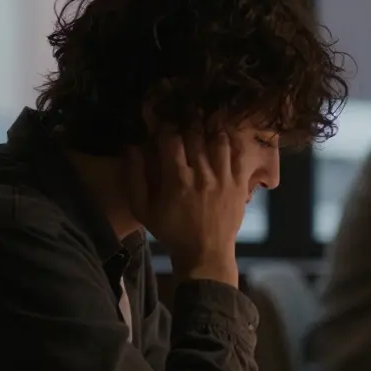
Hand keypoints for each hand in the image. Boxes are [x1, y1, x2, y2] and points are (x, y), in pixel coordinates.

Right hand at [126, 132, 245, 284]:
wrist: (205, 254)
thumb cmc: (171, 232)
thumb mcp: (143, 210)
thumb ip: (134, 178)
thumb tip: (131, 147)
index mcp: (177, 180)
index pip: (171, 139)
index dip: (165, 127)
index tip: (163, 124)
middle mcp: (202, 175)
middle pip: (195, 136)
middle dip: (187, 122)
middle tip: (184, 115)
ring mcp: (224, 179)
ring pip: (219, 140)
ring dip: (210, 128)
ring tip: (205, 121)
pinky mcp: (239, 184)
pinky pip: (239, 154)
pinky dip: (233, 141)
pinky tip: (225, 135)